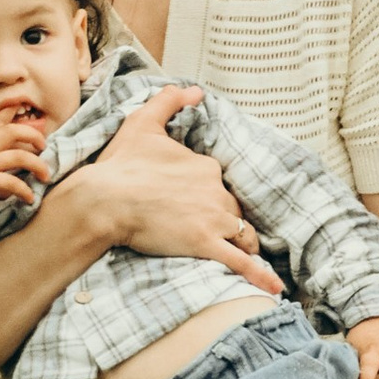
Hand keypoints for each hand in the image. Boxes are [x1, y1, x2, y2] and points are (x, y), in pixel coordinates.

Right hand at [0, 103, 52, 212]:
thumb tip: (11, 176)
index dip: (12, 110)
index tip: (25, 105)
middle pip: (13, 131)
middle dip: (34, 136)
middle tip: (44, 147)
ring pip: (18, 156)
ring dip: (37, 166)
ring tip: (45, 176)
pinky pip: (10, 182)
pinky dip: (24, 191)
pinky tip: (29, 198)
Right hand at [86, 87, 280, 290]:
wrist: (103, 199)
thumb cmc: (119, 165)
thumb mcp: (142, 123)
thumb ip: (169, 102)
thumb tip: (193, 89)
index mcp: (205, 166)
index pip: (220, 184)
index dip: (211, 195)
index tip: (197, 204)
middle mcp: (216, 191)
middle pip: (234, 210)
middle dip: (229, 221)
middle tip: (216, 232)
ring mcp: (213, 219)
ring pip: (242, 234)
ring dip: (245, 244)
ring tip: (244, 256)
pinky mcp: (205, 244)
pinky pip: (240, 262)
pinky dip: (260, 275)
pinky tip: (274, 289)